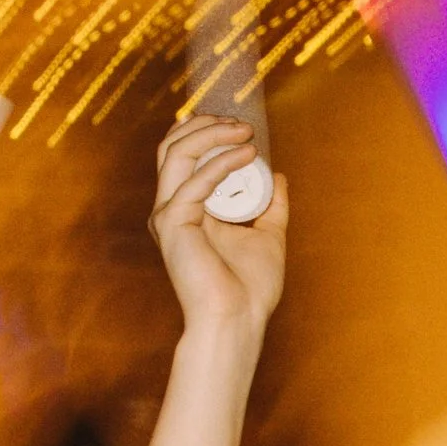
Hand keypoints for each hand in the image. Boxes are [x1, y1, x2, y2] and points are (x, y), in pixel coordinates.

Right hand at [150, 115, 287, 340]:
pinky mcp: (174, 223)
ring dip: (212, 136)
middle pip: (173, 147)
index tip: (240, 127)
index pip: (182, 156)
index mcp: (186, 209)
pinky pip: (195, 181)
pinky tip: (247, 156)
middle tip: (242, 125)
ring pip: (176, 154)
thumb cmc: (249, 290)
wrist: (238, 320)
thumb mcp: (268, 236)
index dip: (205, 132)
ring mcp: (168, 215)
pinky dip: (222, 163)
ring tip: (245, 133)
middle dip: (206, 127)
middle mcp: (170, 209)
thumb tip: (278, 175)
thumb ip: (271, 206)